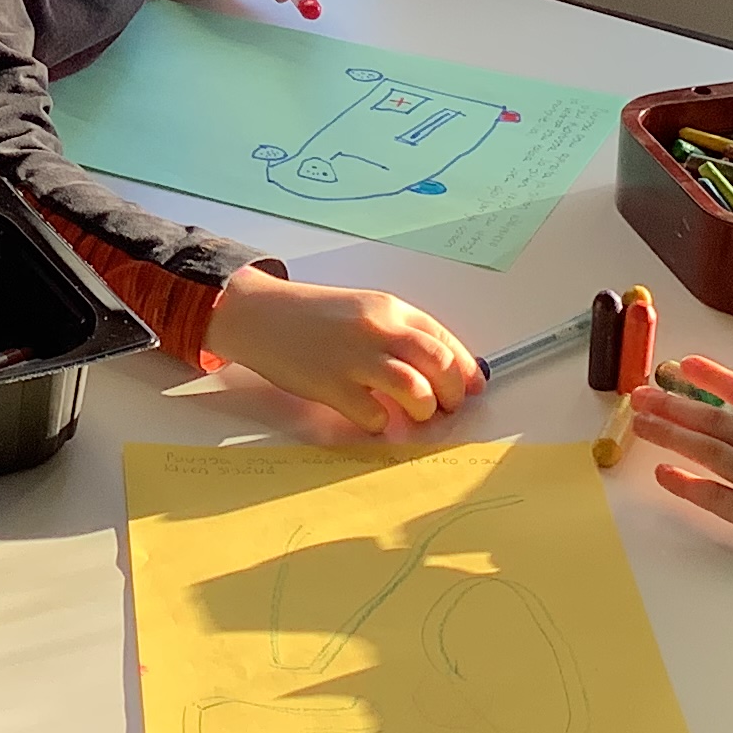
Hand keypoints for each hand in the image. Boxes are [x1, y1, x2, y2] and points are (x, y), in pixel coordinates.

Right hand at [204, 267, 483, 433]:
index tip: (472, 389)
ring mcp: (353, 358)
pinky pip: (374, 415)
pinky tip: (373, 417)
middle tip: (446, 408)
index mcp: (389, 308)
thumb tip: (445, 369)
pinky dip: (382, 424)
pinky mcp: (330, 385)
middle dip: (452, 394)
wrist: (260, 314)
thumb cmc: (313, 316)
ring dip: (423, 410)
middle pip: (437, 364)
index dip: (465, 370)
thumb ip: (401, 334)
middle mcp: (376, 329)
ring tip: (414, 414)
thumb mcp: (363, 310)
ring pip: (414, 389)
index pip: (443, 340)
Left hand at [629, 358, 732, 534]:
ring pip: (708, 451)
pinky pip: (715, 498)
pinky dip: (687, 487)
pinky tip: (662, 476)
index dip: (716, 379)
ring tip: (641, 423)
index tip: (688, 366)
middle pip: (717, 421)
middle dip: (677, 405)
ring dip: (671, 435)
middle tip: (642, 393)